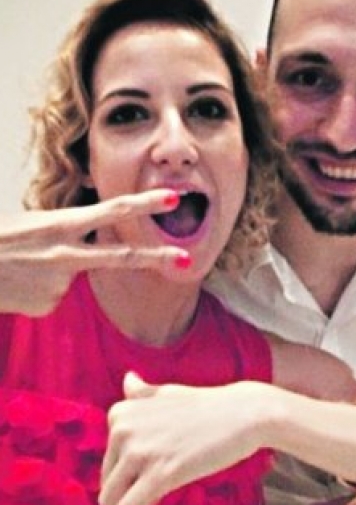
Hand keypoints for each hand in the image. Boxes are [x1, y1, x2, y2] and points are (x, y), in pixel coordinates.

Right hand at [0, 189, 184, 314]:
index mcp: (61, 225)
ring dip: (53, 273)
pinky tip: (19, 285)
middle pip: (121, 257)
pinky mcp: (50, 305)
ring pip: (73, 277)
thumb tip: (89, 234)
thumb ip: (65, 227)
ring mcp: (60, 283)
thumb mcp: (32, 222)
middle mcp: (66, 254)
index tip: (172, 199)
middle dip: (157, 258)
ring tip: (20, 268)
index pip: (112, 211)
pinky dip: (41, 290)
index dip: (144, 205)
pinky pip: (56, 295)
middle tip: (186, 258)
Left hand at [92, 373, 262, 504]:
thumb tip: (127, 380)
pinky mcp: (160, 476)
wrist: (244, 413)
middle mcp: (122, 429)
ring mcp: (140, 453)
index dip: (133, 468)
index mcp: (120, 413)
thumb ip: (142, 393)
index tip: (160, 456)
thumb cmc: (206, 405)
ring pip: (113, 499)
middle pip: (108, 481)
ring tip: (169, 481)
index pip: (108, 459)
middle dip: (132, 487)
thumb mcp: (167, 393)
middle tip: (172, 465)